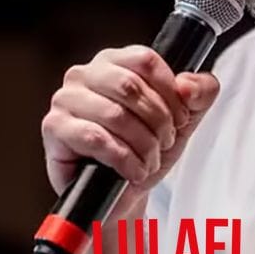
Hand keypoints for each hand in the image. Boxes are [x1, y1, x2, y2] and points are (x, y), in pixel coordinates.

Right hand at [41, 45, 219, 203]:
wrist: (123, 193)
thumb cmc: (146, 148)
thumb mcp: (185, 118)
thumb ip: (201, 92)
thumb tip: (188, 85)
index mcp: (114, 61)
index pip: (145, 60)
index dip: (170, 92)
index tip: (181, 118)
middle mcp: (85, 74)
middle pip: (130, 87)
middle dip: (158, 122)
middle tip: (165, 143)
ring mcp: (66, 99)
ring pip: (115, 115)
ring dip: (143, 145)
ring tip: (149, 161)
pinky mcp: (54, 127)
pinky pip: (95, 138)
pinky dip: (123, 159)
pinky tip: (132, 171)